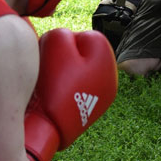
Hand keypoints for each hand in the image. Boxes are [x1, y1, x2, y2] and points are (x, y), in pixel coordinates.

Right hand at [23, 29, 117, 160]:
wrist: (50, 127)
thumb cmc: (53, 82)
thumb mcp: (54, 43)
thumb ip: (62, 33)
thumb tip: (64, 39)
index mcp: (106, 59)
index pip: (84, 36)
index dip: (64, 42)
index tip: (53, 55)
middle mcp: (111, 78)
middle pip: (84, 56)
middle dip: (66, 58)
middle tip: (51, 68)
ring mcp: (103, 96)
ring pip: (80, 73)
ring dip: (66, 73)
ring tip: (52, 83)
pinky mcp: (91, 110)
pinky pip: (78, 90)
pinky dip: (67, 90)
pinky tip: (57, 98)